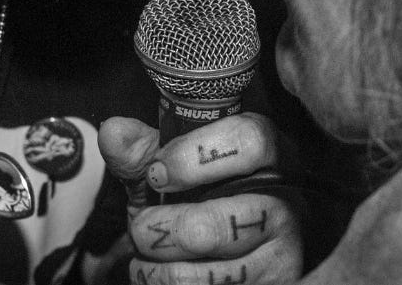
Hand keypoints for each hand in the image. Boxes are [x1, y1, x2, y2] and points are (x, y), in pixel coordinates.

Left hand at [100, 113, 303, 284]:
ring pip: (214, 273)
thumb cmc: (192, 203)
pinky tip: (161, 272)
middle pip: (223, 222)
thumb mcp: (166, 174)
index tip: (157, 174)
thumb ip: (140, 153)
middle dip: (163, 229)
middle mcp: (287, 203)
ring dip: (160, 266)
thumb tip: (115, 132)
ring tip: (148, 253)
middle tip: (141, 227)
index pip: (251, 141)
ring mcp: (283, 254)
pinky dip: (164, 283)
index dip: (197, 157)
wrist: (208, 256)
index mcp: (267, 156)